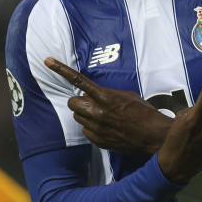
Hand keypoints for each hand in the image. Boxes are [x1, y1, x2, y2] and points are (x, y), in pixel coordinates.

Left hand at [44, 57, 169, 154]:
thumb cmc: (143, 112)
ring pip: (78, 117)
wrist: (154, 136)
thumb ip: (107, 94)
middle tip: (91, 103)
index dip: (61, 69)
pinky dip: (92, 128)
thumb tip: (93, 96)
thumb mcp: (127, 96)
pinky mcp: (98, 140)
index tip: (47, 61)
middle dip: (79, 102)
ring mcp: (96, 128)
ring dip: (86, 115)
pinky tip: (107, 128)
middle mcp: (97, 112)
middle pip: (72, 103)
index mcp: (105, 97)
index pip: (78, 80)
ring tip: (103, 116)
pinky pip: (85, 131)